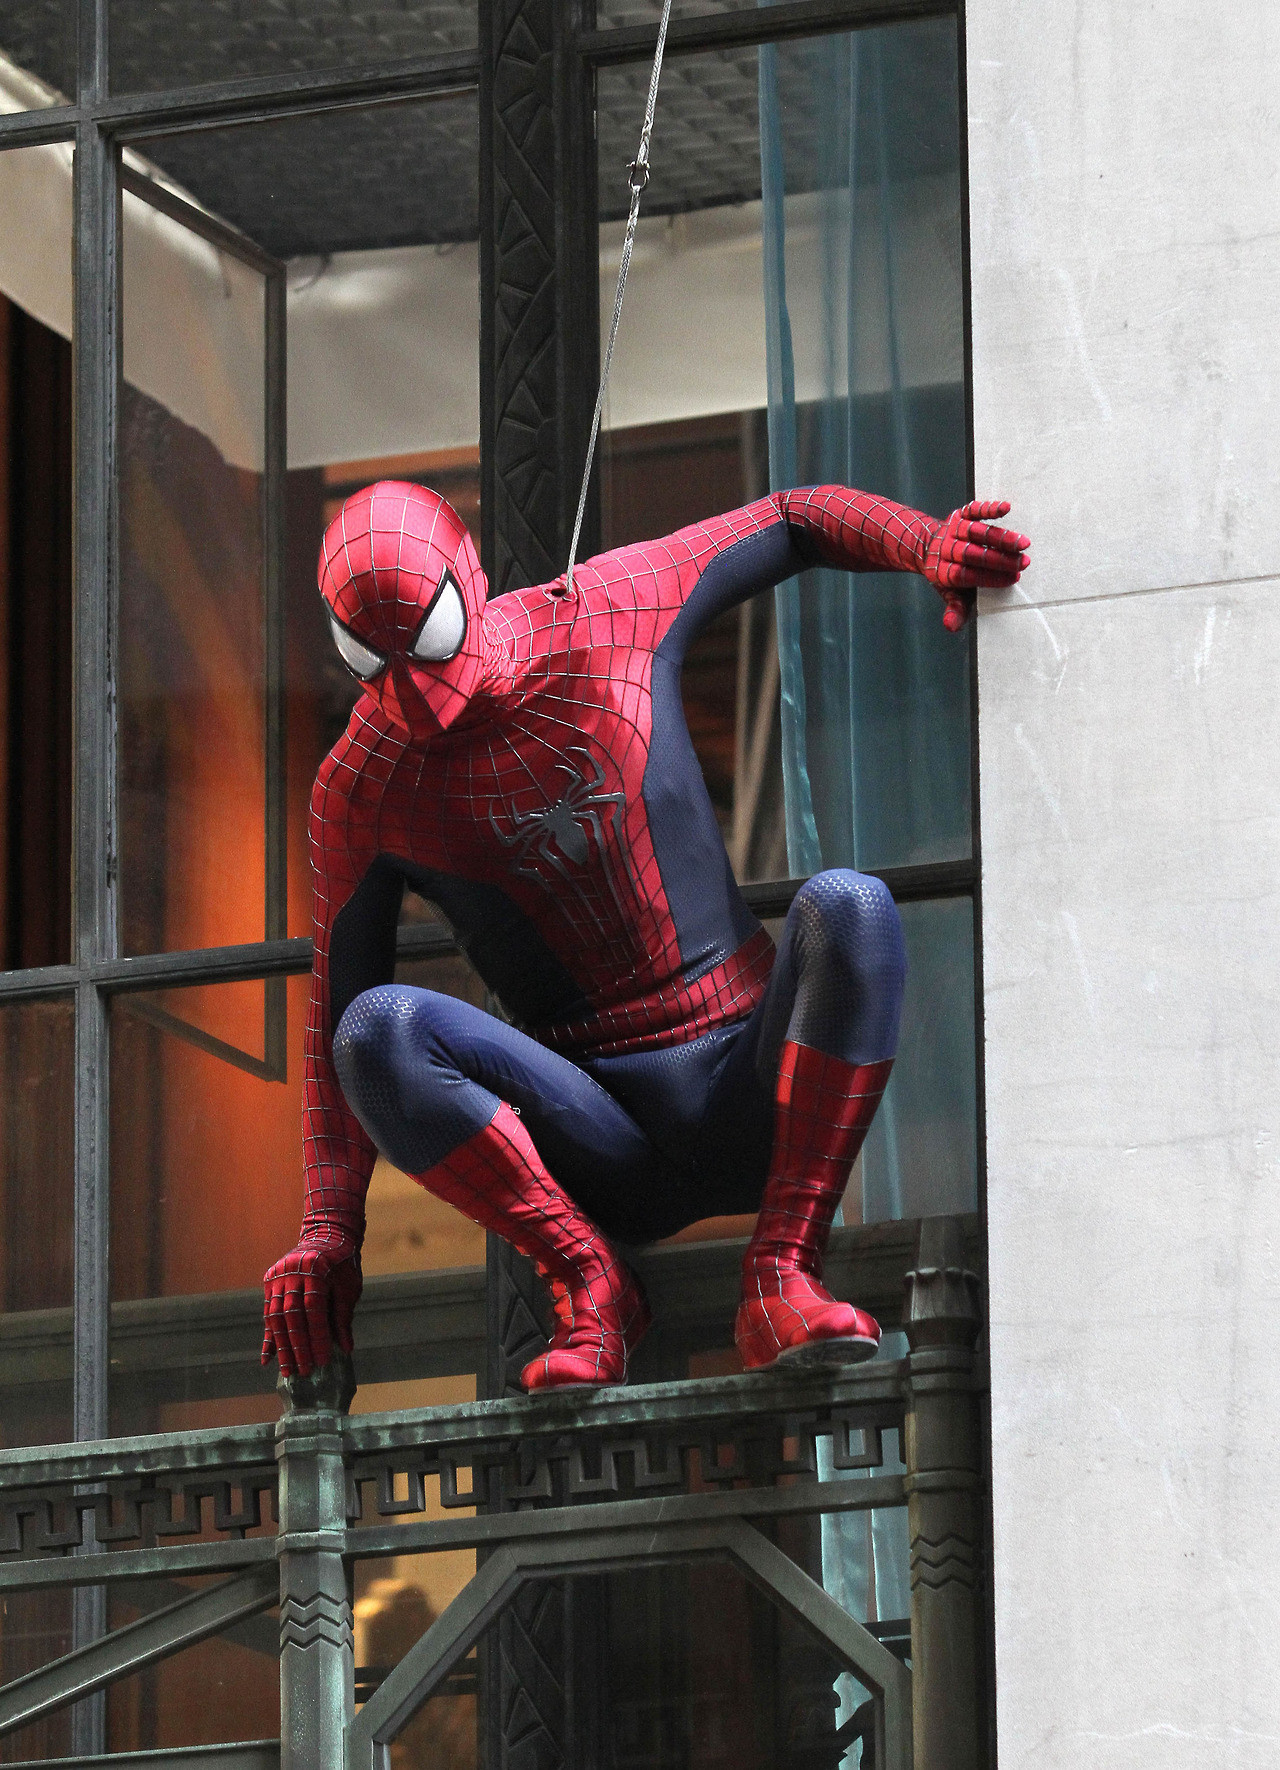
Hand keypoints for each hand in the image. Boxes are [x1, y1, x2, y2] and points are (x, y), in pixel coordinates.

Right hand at [261, 1237, 362, 1378]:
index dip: (318, 1337)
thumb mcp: (349, 1287)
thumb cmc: (342, 1264)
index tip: (322, 1360)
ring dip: (282, 1347)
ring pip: (276, 1316)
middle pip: (292, 1316)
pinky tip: (268, 1359)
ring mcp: (278, 1275)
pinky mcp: (270, 1280)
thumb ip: (343, 1316)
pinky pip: (268, 1312)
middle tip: (304, 1372)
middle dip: (298, 1347)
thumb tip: (345, 1348)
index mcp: (316, 1270)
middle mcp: (293, 1272)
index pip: (314, 1310)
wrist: (326, 1234)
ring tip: (288, 1371)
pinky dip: (269, 1337)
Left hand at [922, 499, 1029, 630]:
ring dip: (1000, 537)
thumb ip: (954, 609)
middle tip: (1024, 563)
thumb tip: (951, 627)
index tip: (1012, 578)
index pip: (967, 575)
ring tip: (1023, 544)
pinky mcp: (960, 515)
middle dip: (999, 559)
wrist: (927, 546)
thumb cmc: (948, 573)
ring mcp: (953, 531)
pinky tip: (1006, 508)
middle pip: (973, 554)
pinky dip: (989, 508)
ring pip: (976, 532)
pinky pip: (974, 510)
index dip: (990, 577)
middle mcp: (947, 550)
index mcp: (943, 572)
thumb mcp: (949, 594)